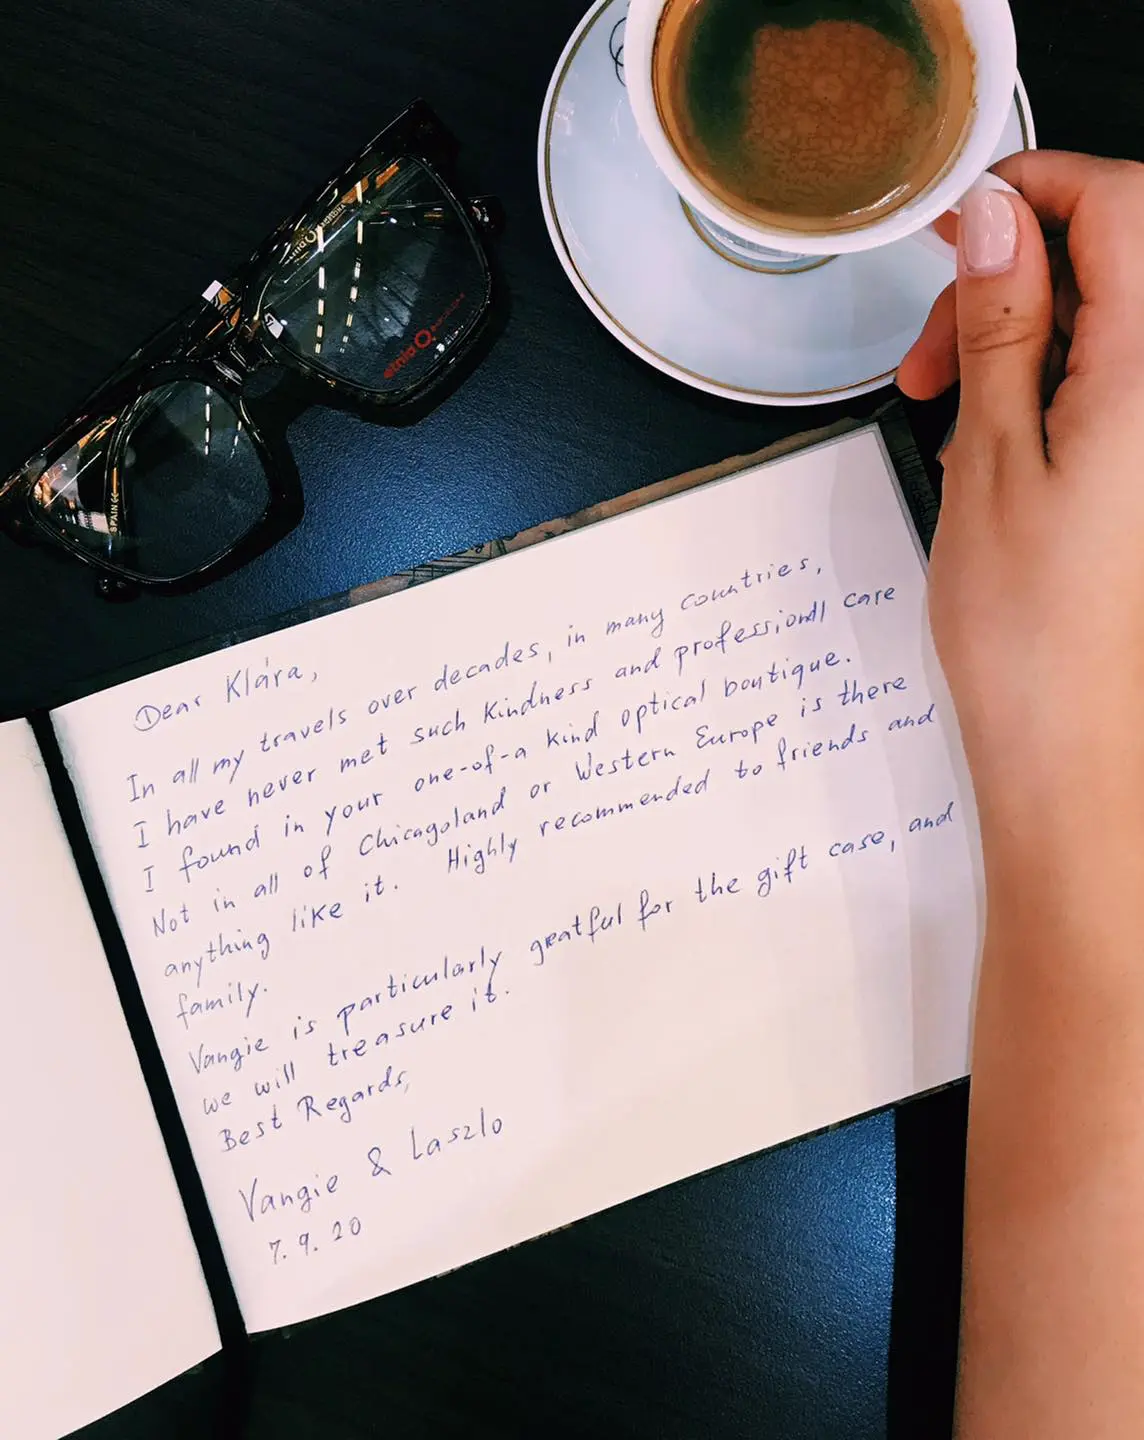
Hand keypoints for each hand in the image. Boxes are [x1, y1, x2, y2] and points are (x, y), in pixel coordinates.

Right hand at [897, 152, 1143, 837]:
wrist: (1068, 742)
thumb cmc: (1031, 630)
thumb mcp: (989, 458)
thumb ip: (999, 323)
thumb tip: (993, 220)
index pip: (1124, 207)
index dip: (1038, 190)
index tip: (960, 218)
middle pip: (1113, 260)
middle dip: (1010, 276)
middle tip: (926, 344)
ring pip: (1101, 322)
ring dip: (1015, 337)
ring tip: (938, 405)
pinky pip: (1105, 381)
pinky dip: (1040, 385)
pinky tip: (984, 439)